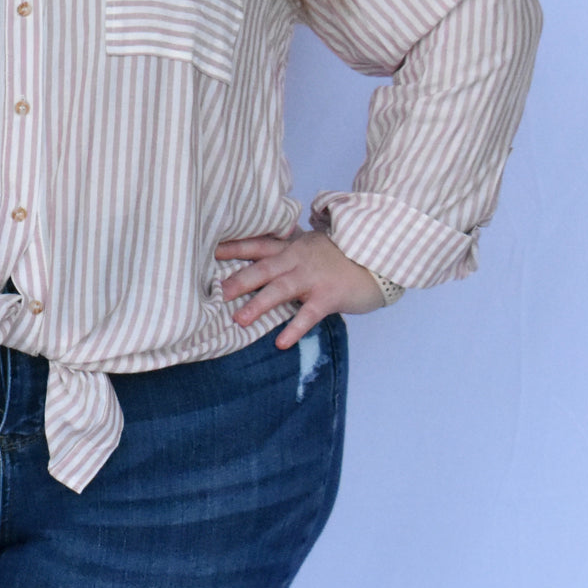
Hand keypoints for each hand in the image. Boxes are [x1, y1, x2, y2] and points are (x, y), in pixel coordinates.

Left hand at [216, 228, 384, 348]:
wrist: (377, 258)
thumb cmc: (341, 255)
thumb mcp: (311, 246)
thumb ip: (288, 250)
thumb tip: (261, 258)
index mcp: (291, 247)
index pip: (258, 245)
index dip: (234, 248)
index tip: (210, 252)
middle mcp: (297, 260)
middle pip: (262, 268)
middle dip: (239, 280)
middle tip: (217, 292)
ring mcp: (312, 278)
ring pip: (280, 290)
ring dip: (258, 305)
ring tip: (238, 320)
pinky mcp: (328, 296)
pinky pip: (307, 314)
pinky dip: (293, 329)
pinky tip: (280, 342)